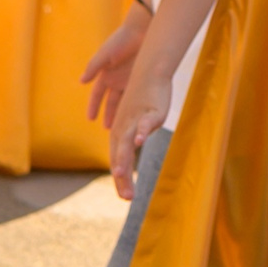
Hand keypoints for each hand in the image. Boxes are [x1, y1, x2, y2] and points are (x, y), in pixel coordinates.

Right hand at [82, 4, 149, 123]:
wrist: (142, 30)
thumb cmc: (121, 40)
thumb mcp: (104, 54)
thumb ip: (93, 68)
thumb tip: (82, 82)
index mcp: (105, 73)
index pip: (97, 94)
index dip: (93, 106)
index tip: (90, 118)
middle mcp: (116, 79)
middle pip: (111, 102)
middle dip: (110, 115)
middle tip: (110, 131)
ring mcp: (129, 80)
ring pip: (125, 101)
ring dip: (123, 114)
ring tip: (124, 128)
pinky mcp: (142, 78)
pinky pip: (138, 96)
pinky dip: (136, 106)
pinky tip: (138, 117)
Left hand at [110, 72, 170, 199]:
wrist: (149, 69)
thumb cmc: (144, 97)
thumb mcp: (136, 119)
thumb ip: (133, 135)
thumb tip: (133, 146)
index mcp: (120, 132)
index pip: (118, 159)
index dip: (121, 178)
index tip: (125, 196)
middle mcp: (124, 127)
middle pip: (120, 155)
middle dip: (122, 176)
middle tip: (126, 197)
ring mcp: (135, 119)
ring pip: (127, 141)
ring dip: (123, 158)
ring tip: (120, 175)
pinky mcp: (150, 111)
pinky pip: (144, 123)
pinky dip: (140, 132)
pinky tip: (139, 141)